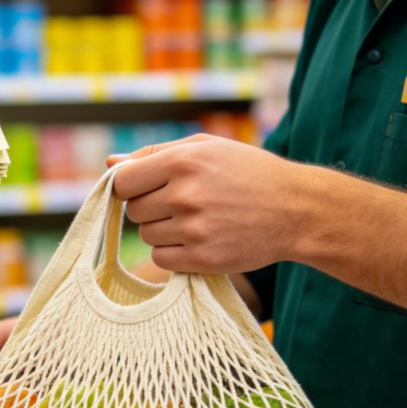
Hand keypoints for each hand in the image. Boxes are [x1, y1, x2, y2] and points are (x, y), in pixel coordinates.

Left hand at [107, 134, 305, 273]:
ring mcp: (194, 229)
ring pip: (146, 235)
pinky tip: (197, 240)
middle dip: (150, 208)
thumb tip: (110, 163)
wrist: (296, 209)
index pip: (122, 182)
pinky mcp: (203, 258)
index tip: (147, 188)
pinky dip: (172, 253)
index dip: (130, 186)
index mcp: (182, 161)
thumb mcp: (205, 148)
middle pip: (133, 211)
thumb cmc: (246, 173)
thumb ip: (154, 154)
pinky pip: (161, 259)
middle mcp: (185, 195)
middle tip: (183, 203)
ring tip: (196, 220)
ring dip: (162, 231)